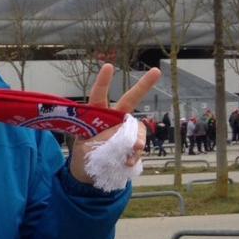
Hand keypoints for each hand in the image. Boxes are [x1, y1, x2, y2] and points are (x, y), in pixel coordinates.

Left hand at [69, 64, 161, 183]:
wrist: (87, 173)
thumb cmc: (83, 154)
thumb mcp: (84, 149)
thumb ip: (100, 143)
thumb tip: (121, 142)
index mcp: (96, 115)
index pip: (99, 96)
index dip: (103, 82)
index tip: (109, 66)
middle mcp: (113, 119)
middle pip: (130, 100)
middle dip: (143, 85)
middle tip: (156, 71)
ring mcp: (124, 131)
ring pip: (137, 128)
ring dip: (138, 137)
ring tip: (134, 148)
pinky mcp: (131, 145)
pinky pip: (138, 146)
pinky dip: (135, 155)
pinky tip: (128, 162)